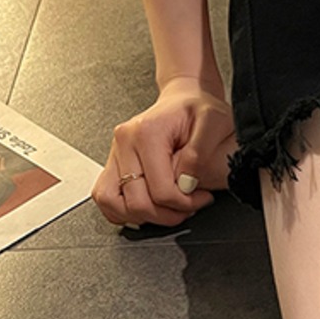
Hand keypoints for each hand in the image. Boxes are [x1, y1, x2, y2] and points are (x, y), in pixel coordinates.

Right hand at [91, 76, 236, 227]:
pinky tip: (149, 207)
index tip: (201, 198)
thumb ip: (201, 153)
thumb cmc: (197, 111)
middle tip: (188, 208)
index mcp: (147, 133)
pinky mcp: (113, 164)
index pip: (160, 191)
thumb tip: (186, 183)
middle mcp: (125, 143)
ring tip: (167, 210)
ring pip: (113, 205)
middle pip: (136, 203)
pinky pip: (106, 198)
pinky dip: (124, 211)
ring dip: (143, 217)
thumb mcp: (213, 123)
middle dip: (167, 215)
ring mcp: (115, 154)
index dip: (185, 204)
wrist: (183, 101)